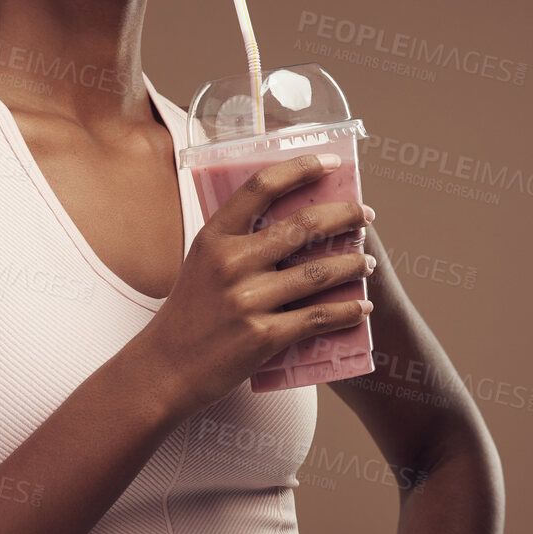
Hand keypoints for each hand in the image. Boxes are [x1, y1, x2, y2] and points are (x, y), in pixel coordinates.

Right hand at [138, 152, 375, 419]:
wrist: (165, 369)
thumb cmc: (188, 316)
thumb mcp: (201, 265)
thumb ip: (236, 242)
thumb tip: (294, 224)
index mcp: (214, 237)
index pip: (262, 186)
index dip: (301, 168)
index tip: (331, 164)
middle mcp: (230, 263)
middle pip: (303, 226)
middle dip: (344, 215)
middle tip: (365, 214)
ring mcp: (248, 300)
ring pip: (318, 273)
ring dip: (353, 264)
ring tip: (368, 262)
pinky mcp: (263, 336)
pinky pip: (318, 317)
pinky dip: (346, 311)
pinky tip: (362, 307)